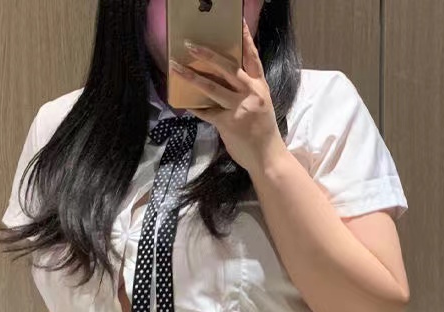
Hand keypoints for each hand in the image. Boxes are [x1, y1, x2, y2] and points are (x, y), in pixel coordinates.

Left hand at [170, 20, 288, 173]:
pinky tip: (183, 102)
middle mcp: (251, 94)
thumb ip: (245, 93)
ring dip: (191, 76)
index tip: (238, 20)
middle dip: (207, 54)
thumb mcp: (260, 106)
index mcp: (260, 87)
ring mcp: (239, 108)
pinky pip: (206, 112)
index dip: (245, 38)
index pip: (253, 58)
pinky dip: (194, 107)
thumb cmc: (262, 133)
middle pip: (227, 67)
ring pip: (211, 87)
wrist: (267, 158)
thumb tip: (222, 83)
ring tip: (175, 67)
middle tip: (189, 44)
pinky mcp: (228, 123)